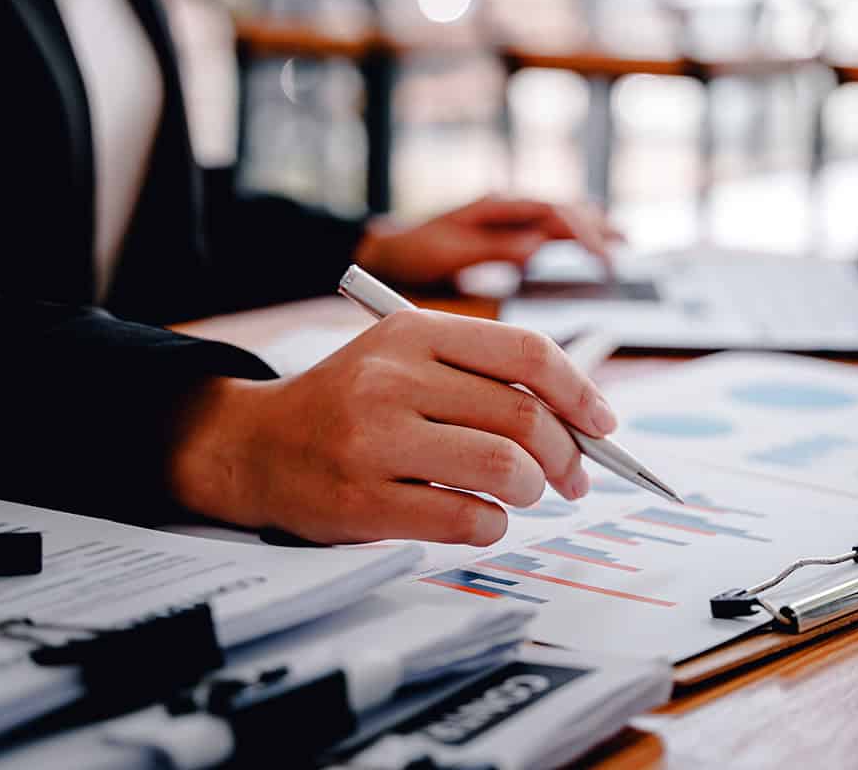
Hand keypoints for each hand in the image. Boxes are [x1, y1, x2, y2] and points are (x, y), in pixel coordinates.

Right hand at [168, 311, 617, 544]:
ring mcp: (375, 440)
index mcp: (412, 333)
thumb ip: (481, 375)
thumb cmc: (349, 404)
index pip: (526, 352)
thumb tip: (580, 420)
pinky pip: (467, 517)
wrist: (254, 446)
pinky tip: (484, 518)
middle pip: (523, 415)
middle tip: (574, 477)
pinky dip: (494, 525)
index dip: (579, 391)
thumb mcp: (404, 359)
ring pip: (503, 467)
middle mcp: (393, 379)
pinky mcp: (363, 500)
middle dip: (567, 454)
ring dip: (532, 490)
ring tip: (523, 494)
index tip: (604, 424)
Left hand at [354, 195, 621, 285]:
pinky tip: (594, 240)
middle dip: (596, 228)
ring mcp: (508, 217)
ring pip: (561, 214)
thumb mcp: (451, 252)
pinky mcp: (507, 232)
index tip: (602, 257)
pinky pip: (549, 227)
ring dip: (592, 225)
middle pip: (564, 209)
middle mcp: (507, 207)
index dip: (582, 233)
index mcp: (497, 207)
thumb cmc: (414, 251)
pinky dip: (575, 233)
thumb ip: (495, 249)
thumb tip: (538, 248)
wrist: (387, 249)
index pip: (552, 212)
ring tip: (623, 239)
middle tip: (622, 250)